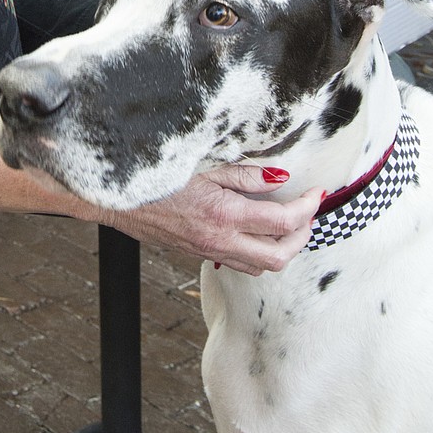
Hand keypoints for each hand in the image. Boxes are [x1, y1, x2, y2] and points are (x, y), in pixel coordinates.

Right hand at [103, 164, 322, 275]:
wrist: (116, 197)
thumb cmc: (157, 174)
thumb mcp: (204, 165)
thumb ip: (244, 175)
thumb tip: (279, 177)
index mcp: (224, 215)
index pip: (282, 222)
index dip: (307, 209)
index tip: (317, 194)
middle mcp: (219, 240)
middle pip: (279, 256)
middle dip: (303, 236)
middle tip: (309, 214)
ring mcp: (208, 251)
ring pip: (261, 266)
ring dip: (283, 249)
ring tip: (289, 225)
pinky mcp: (198, 254)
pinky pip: (240, 263)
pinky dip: (258, 252)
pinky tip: (256, 231)